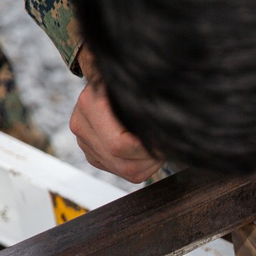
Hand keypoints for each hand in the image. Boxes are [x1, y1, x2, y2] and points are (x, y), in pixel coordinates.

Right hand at [69, 49, 164, 182]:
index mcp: (90, 105)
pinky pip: (122, 173)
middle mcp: (81, 126)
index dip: (149, 149)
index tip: (167, 142)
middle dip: (152, 159)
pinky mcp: (92, 155)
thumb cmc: (130, 84)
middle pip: (125, 163)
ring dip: (149, 164)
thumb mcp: (140, 87)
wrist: (111, 82)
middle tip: (167, 147)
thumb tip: (173, 126)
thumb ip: (152, 104)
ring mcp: (84, 143)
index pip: (120, 145)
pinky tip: (147, 151)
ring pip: (125, 171)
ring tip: (159, 147)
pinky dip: (141, 166)